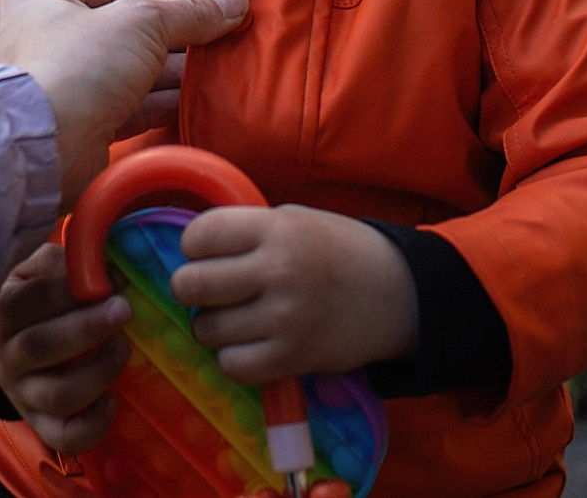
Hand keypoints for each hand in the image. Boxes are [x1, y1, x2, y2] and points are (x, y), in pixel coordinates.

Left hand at [0, 0, 248, 206]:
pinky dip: (162, 101)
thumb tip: (235, 1)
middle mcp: (46, 35)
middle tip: (221, 36)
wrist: (47, 146)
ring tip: (217, 67)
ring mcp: (63, 82)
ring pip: (129, 67)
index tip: (210, 0)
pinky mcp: (80, 122)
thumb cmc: (80, 65)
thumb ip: (189, 12)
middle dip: (175, 32)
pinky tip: (197, 99)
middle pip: (125, 24)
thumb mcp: (142, 23)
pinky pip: (128, 103)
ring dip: (173, 68)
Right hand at [0, 244, 134, 454]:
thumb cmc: (19, 300)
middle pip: (42, 347)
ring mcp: (22, 395)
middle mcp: (6, 358)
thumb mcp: (24, 272)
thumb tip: (105, 266)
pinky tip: (112, 400)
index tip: (111, 277)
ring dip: (97, 373)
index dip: (72, 289)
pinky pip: (64, 437)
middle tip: (123, 309)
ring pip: (58, 396)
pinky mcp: (40, 422)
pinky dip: (92, 426)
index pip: (30, 300)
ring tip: (122, 349)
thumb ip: (57, 263)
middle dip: (87, 328)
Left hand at [171, 205, 416, 384]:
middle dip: (191, 288)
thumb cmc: (336, 251)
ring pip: (206, 329)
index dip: (194, 247)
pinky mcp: (293, 359)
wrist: (397, 294)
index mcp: (276, 229)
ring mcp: (286, 318)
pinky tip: (249, 345)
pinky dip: (233, 358)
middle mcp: (278, 271)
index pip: (199, 235)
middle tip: (209, 291)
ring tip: (235, 318)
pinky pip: (232, 365)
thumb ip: (245, 231)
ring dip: (212, 326)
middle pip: (191, 284)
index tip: (207, 254)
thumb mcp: (293, 221)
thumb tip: (188, 250)